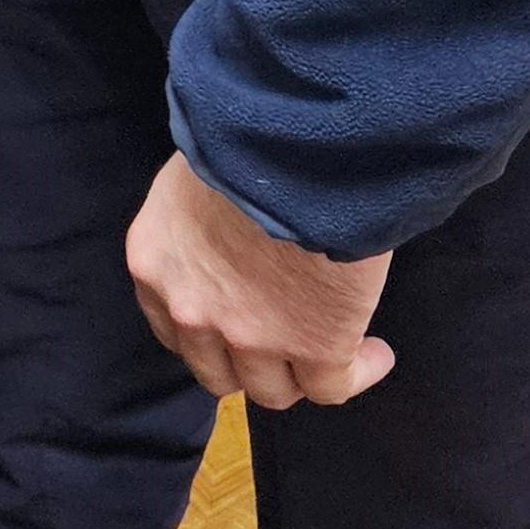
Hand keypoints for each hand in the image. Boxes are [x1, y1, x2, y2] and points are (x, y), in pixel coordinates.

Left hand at [125, 152, 394, 409]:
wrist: (296, 144)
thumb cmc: (244, 138)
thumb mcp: (196, 172)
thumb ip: (199, 212)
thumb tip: (229, 219)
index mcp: (154, 262)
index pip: (171, 325)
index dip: (209, 330)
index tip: (239, 317)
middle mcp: (189, 309)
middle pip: (217, 371)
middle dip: (250, 362)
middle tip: (285, 340)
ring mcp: (249, 335)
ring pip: (271, 390)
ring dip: (302, 374)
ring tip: (340, 349)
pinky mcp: (312, 346)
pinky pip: (332, 387)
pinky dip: (357, 373)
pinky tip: (375, 353)